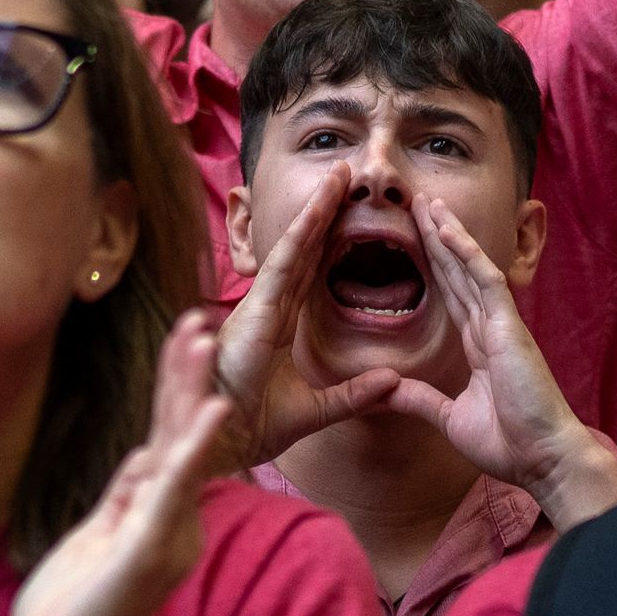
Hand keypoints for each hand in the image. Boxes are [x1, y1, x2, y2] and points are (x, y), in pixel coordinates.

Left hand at [12, 310, 244, 615]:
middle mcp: (174, 518)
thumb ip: (126, 497)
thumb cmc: (74, 612)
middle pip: (182, 432)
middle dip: (188, 372)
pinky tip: (212, 413)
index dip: (178, 385)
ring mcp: (166, 532)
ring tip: (204, 340)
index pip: (171, 436)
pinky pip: (177, 488)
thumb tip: (142, 459)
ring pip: (185, 448)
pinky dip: (196, 448)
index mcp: (162, 514)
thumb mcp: (101, 536)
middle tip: (202, 316)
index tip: (188, 333)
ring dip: (193, 390)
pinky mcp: (151, 547)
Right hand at [213, 181, 406, 462]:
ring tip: (339, 175)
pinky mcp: (255, 312)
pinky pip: (282, 265)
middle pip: (302, 248)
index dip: (327, 238)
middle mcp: (268, 306)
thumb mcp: (318, 409)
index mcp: (279, 324)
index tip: (348, 210)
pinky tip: (317, 209)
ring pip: (294, 246)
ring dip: (317, 209)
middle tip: (345, 173)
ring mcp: (260, 305)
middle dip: (323, 210)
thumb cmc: (254, 424)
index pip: (309, 270)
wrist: (222, 442)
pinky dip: (299, 235)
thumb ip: (354, 393)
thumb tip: (393, 380)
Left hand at [378, 201, 616, 522]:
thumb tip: (384, 389)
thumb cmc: (509, 444)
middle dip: (437, 238)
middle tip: (417, 203)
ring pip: (470, 268)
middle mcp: (491, 329)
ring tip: (427, 202)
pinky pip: (486, 282)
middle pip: (458, 273)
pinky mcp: (511, 328)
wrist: (543, 460)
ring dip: (448, 234)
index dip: (434, 265)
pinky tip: (449, 231)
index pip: (451, 295)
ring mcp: (503, 325)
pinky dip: (468, 254)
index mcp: (480, 347)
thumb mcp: (450, 418)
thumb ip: (419, 399)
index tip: (415, 238)